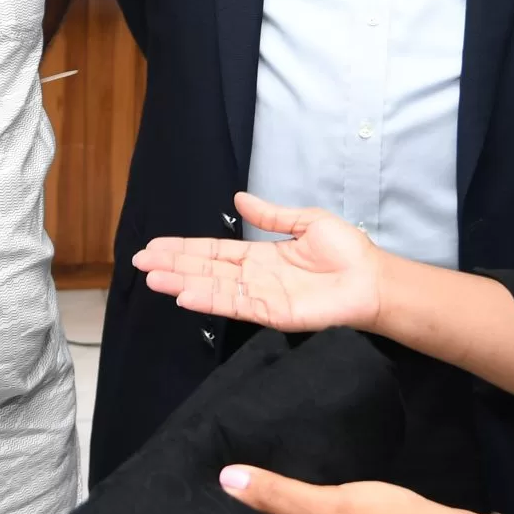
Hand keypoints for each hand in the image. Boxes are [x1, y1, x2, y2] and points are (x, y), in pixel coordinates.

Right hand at [131, 194, 383, 331]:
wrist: (374, 280)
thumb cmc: (347, 252)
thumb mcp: (306, 222)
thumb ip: (271, 215)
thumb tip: (239, 199)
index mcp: (260, 256)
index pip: (214, 252)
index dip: (184, 249)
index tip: (154, 246)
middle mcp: (254, 277)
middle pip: (206, 270)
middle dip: (172, 266)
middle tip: (139, 262)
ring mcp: (261, 297)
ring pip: (213, 288)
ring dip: (182, 283)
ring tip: (153, 279)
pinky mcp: (273, 313)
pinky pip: (236, 305)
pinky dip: (210, 300)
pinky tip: (186, 295)